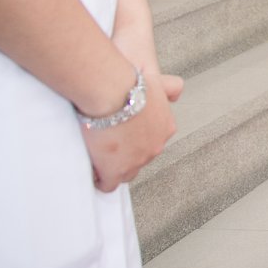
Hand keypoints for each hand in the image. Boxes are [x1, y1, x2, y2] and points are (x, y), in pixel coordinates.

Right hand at [81, 70, 177, 191]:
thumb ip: (171, 88)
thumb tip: (175, 94)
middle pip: (140, 158)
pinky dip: (100, 180)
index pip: (152, 141)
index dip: (136, 140)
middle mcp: (155, 147)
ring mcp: (136, 162)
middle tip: (110, 146)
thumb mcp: (158, 82)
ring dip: (114, 168)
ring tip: (100, 158)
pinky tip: (93, 172)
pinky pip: (108, 184)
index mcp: (165, 129)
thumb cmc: (129, 85)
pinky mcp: (115, 171)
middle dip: (126, 155)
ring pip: (126, 172)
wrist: (111, 93)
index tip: (123, 136)